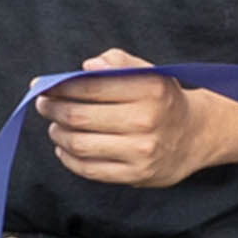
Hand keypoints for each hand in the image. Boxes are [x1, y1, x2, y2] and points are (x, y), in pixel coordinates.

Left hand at [36, 48, 228, 190]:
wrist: (194, 135)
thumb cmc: (161, 99)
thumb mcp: (148, 72)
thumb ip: (118, 62)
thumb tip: (87, 67)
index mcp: (150, 89)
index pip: (90, 86)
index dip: (60, 86)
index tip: (43, 86)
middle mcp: (147, 120)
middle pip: (78, 116)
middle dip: (52, 109)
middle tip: (43, 104)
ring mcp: (141, 151)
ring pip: (79, 143)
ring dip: (57, 133)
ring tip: (55, 125)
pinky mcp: (136, 175)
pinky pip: (89, 169)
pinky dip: (68, 157)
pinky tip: (65, 147)